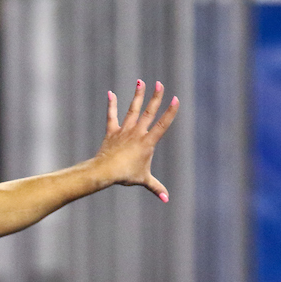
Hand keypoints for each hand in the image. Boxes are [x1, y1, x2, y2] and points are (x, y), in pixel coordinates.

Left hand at [93, 79, 178, 201]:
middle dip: (155, 97)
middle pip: (148, 112)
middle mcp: (137, 133)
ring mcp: (124, 131)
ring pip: (132, 110)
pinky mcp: (112, 132)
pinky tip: (110, 93)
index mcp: (148, 142)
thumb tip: (167, 200)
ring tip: (141, 81)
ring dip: (137, 95)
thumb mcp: (144, 180)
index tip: (176, 99)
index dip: (170, 112)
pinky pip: (111, 116)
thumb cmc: (125, 176)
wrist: (104, 171)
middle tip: (159, 83)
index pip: (162, 125)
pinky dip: (111, 105)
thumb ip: (156, 188)